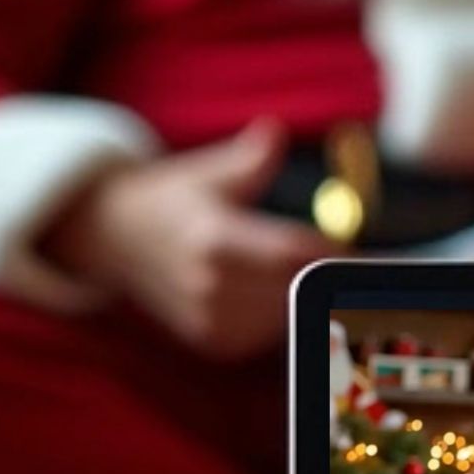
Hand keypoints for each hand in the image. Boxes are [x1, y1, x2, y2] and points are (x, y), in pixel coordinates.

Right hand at [53, 121, 339, 358]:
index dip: (329, 253)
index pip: (289, 252)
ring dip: (305, 299)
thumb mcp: (207, 171)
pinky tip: (280, 295)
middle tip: (355, 269)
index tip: (359, 251)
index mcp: (214, 238)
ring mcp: (208, 319)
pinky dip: (282, 317)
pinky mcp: (211, 341)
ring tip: (318, 280)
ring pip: (285, 315)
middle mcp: (209, 285)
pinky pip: (266, 335)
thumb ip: (249, 157)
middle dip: (323, 276)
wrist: (114, 239)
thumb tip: (274, 132)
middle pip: (294, 287)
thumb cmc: (170, 198)